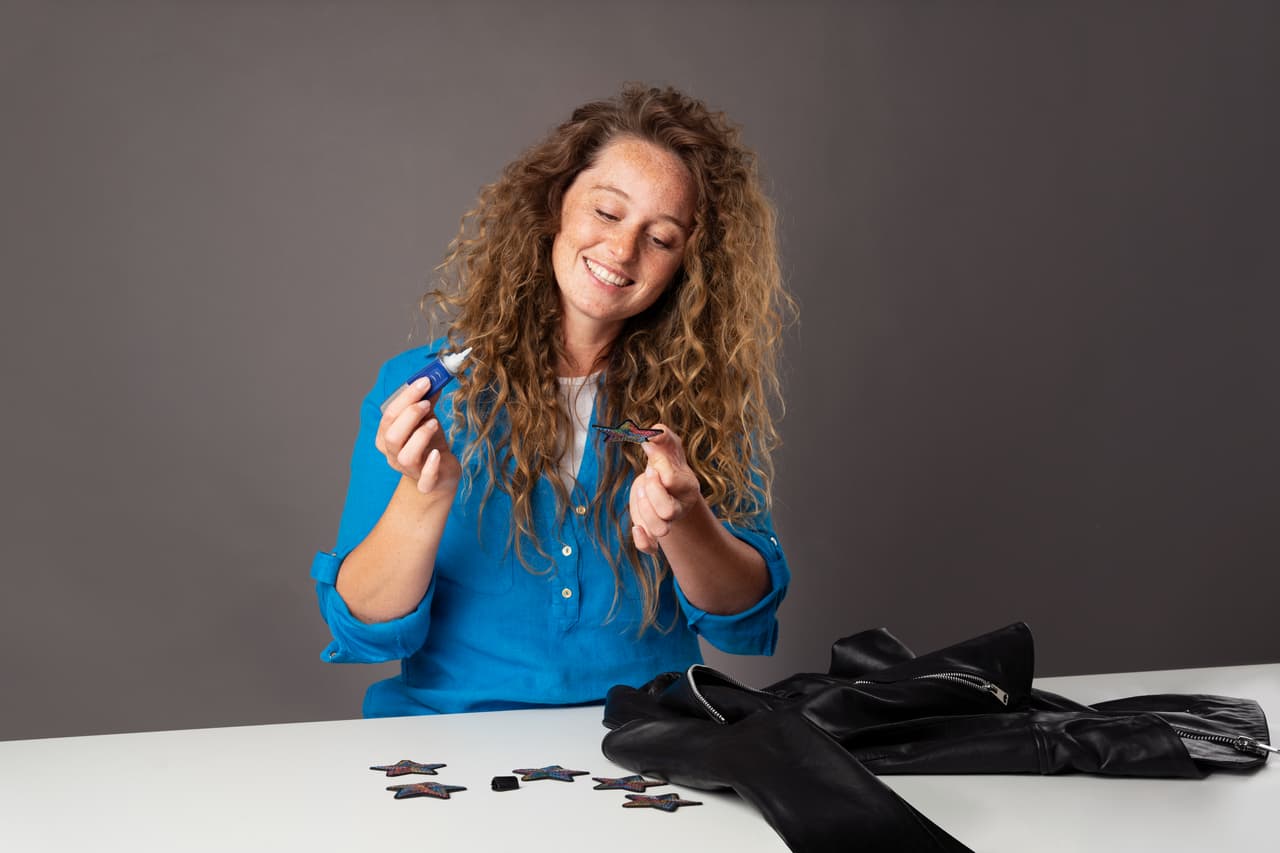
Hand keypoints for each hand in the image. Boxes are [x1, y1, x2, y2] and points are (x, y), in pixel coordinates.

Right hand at [374, 376, 460, 497]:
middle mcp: (393, 454)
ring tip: (434, 423)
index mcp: (386, 436)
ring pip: (405, 455)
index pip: (389, 415)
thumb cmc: (429, 443)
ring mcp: (408, 471)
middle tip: (427, 403)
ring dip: (420, 436)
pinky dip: (430, 466)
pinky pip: (425, 479)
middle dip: (409, 415)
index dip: (406, 397)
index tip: (425, 381)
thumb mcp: (426, 419)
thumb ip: (426, 401)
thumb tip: (432, 379)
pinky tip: (437, 454)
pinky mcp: (427, 483)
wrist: (441, 472)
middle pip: (392, 435)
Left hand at [628, 423, 704, 554]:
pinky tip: (635, 528)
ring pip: (659, 529)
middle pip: (668, 511)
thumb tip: (651, 431)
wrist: (665, 479)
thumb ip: (661, 435)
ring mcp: (667, 521)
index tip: (653, 462)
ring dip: (643, 511)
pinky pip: (650, 547)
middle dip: (651, 493)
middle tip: (646, 477)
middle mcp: (680, 506)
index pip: (674, 482)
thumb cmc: (667, 458)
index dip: (660, 470)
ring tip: (641, 492)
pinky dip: (642, 541)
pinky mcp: (653, 531)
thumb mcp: (666, 444)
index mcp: (687, 485)